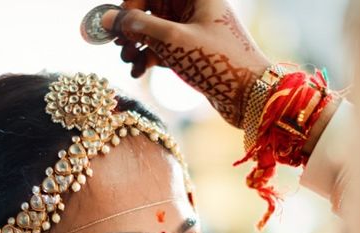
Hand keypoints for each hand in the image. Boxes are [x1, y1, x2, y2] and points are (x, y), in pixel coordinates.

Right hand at [102, 0, 270, 126]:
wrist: (252, 97)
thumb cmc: (218, 63)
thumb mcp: (173, 41)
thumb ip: (138, 26)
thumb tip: (107, 19)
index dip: (130, 5)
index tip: (116, 26)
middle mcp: (194, 7)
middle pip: (149, 8)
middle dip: (131, 27)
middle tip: (120, 48)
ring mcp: (192, 30)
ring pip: (153, 30)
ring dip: (136, 45)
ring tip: (129, 62)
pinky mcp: (192, 52)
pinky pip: (161, 48)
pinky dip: (147, 58)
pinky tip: (138, 72)